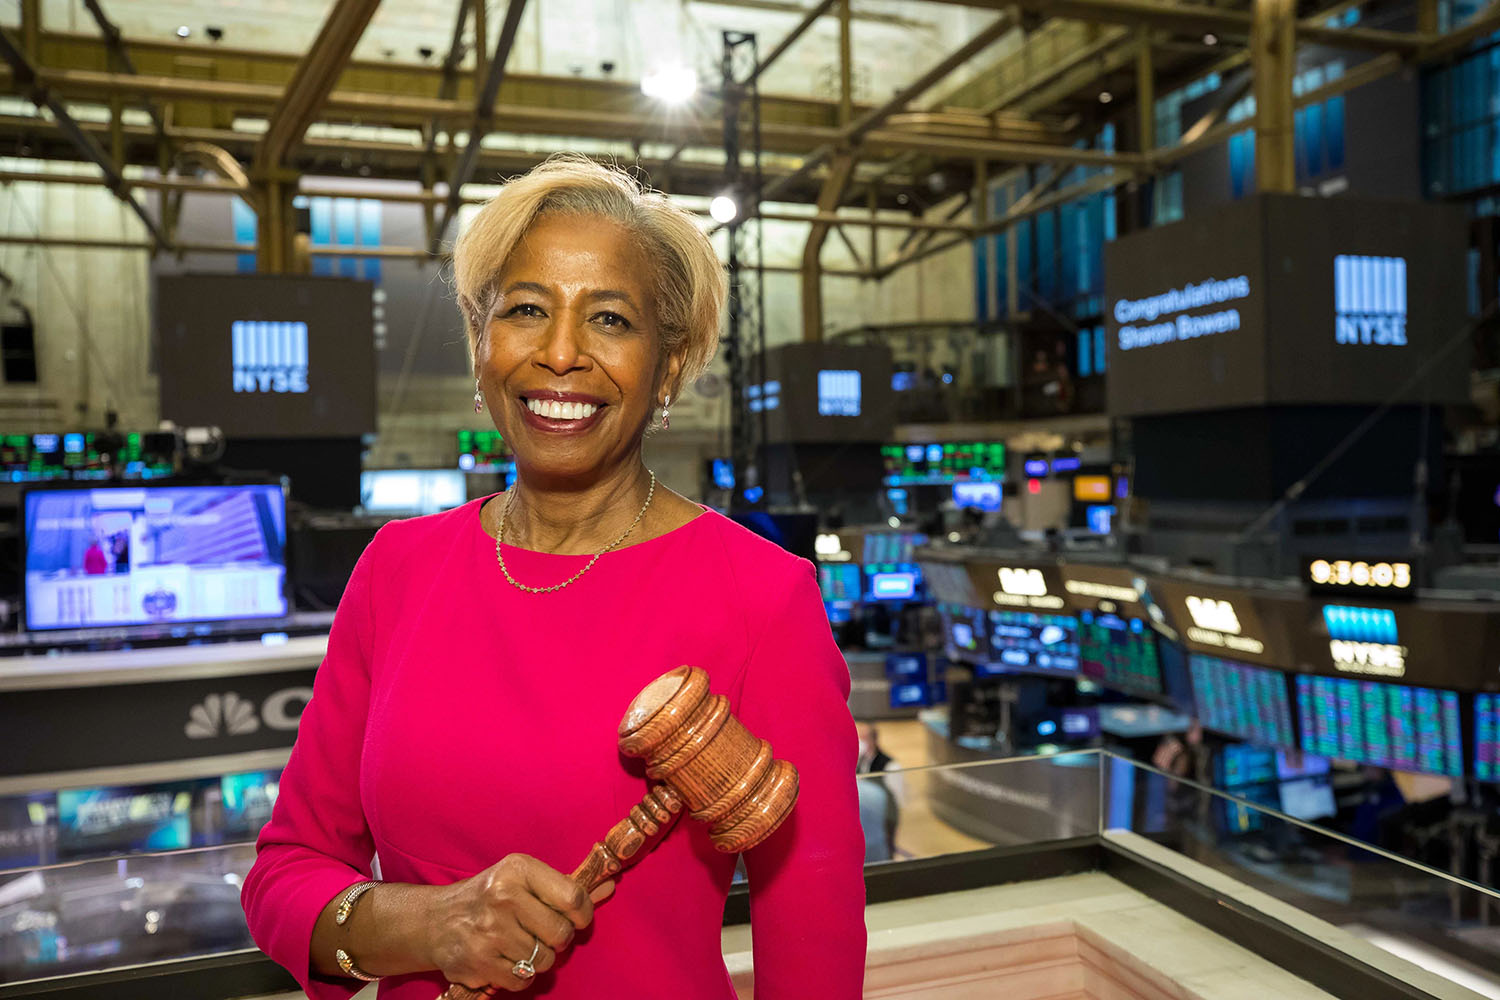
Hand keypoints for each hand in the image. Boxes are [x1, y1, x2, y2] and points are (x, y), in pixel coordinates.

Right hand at [426, 854, 613, 991]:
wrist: (434, 921)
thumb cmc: (488, 896)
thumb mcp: (523, 880)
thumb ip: (566, 886)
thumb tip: (610, 885)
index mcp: (517, 870)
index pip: (573, 897)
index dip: (583, 914)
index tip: (577, 918)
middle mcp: (503, 897)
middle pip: (561, 934)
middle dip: (558, 939)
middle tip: (542, 933)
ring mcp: (489, 932)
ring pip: (545, 960)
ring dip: (538, 958)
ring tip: (520, 944)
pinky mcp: (479, 962)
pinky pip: (524, 980)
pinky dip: (521, 975)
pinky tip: (506, 959)